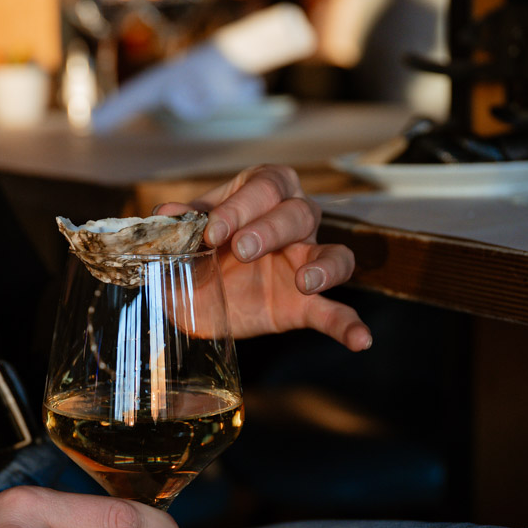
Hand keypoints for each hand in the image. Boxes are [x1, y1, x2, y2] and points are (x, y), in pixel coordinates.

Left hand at [161, 164, 371, 350]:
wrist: (191, 299)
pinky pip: (335, 310)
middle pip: (299, 213)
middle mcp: (291, 221)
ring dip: (324, 267)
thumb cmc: (194, 253)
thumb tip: (166, 212)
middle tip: (243, 249)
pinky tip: (361, 339)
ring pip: (330, 254)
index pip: (262, 188)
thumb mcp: (180, 238)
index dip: (240, 207)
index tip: (212, 230)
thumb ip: (177, 226)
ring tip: (306, 282)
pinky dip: (349, 324)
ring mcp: (304, 263)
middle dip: (271, 229)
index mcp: (260, 193)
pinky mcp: (304, 304)